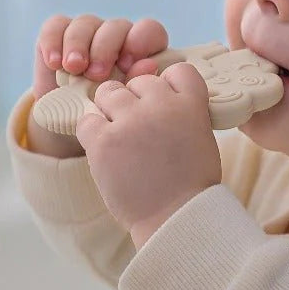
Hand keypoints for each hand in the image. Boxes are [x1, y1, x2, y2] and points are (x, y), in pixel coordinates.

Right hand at [33, 14, 170, 100]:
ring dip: (78, 45)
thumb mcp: (123, 103)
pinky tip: (54, 63)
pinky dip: (53, 42)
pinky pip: (56, 26)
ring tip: (73, 69)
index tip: (126, 66)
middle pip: (116, 26)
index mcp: (141, 49)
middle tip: (96, 75)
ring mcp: (89, 31)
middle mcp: (117, 36)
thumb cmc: (109, 113)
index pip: (149, 30)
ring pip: (86, 23)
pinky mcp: (59, 32)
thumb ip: (138, 81)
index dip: (140, 42)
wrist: (73, 123)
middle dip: (105, 49)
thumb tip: (149, 65)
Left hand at [74, 62, 221, 247]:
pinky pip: (87, 120)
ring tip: (119, 135)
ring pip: (109, 92)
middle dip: (137, 101)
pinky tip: (105, 149)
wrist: (175, 219)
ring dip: (111, 109)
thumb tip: (161, 96)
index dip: (169, 85)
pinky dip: (92, 132)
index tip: (165, 103)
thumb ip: (184, 112)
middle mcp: (161, 106)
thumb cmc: (191, 184)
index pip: (178, 70)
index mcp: (191, 105)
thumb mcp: (201, 137)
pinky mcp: (103, 141)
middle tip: (140, 129)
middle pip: (139, 82)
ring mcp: (130, 122)